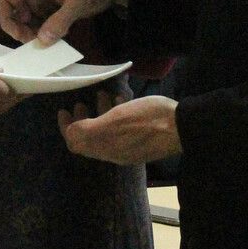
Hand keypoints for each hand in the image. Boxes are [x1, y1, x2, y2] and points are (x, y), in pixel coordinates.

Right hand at [0, 0, 126, 45]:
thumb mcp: (78, 0)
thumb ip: (60, 20)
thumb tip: (42, 40)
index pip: (5, 1)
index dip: (7, 20)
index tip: (22, 36)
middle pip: (15, 17)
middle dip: (23, 33)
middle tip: (39, 45)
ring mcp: (44, 4)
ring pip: (29, 25)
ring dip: (36, 37)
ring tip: (51, 44)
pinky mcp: (55, 13)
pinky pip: (43, 27)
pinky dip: (48, 36)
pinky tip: (60, 40)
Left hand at [58, 94, 180, 165]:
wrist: (183, 127)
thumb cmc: (149, 119)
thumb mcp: (116, 119)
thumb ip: (90, 129)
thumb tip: (70, 133)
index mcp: (106, 148)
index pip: (76, 143)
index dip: (65, 127)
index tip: (63, 111)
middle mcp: (115, 153)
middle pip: (89, 139)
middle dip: (81, 120)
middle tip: (80, 103)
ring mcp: (129, 149)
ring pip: (105, 132)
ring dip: (99, 114)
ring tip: (102, 96)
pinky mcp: (142, 143)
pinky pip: (121, 131)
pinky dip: (115, 116)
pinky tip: (122, 100)